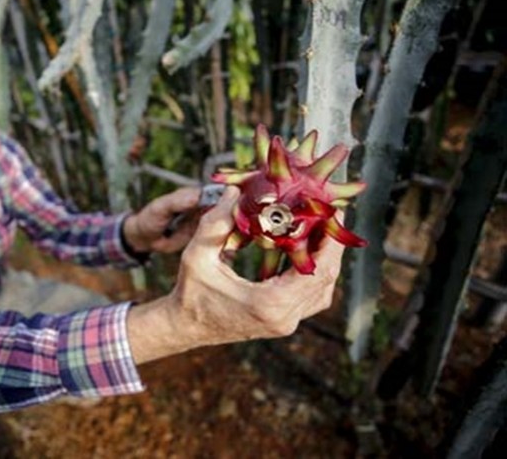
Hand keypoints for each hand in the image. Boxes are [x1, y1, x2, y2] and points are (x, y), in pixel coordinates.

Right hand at [127, 186, 344, 363]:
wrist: (185, 327)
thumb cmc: (190, 293)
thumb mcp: (197, 255)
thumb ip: (216, 222)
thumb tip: (234, 191)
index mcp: (269, 304)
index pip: (317, 269)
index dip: (330, 239)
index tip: (331, 212)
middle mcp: (284, 318)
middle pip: (326, 277)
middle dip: (332, 243)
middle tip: (330, 213)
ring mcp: (286, 323)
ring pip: (323, 289)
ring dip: (326, 258)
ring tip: (322, 228)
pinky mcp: (283, 321)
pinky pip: (311, 296)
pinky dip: (315, 271)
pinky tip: (307, 249)